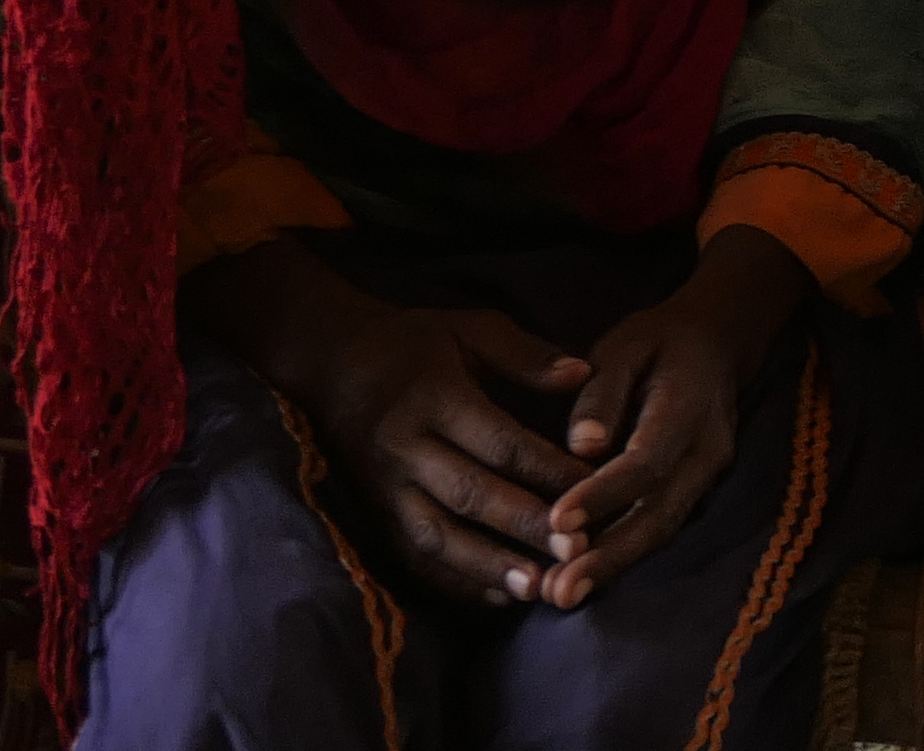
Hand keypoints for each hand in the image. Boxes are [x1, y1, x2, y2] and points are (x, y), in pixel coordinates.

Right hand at [274, 296, 593, 608]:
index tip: (595, 488)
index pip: (500, 442)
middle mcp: (407, 448)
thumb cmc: (410, 343)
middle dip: (525, 526)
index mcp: (436, 398)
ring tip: (538, 588)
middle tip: (576, 552)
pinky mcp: (373, 513)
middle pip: (471, 494)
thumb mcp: (467, 328)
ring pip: (437, 535)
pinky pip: (411, 556)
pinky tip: (497, 597)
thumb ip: (524, 354)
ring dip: (488, 565)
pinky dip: (453, 581)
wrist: (328, 362)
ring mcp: (385, 487)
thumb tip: (583, 374)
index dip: (548, 469)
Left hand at [541, 229, 808, 608]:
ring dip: (612, 567)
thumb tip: (580, 447)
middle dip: (608, 557)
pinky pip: (659, 527)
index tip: (557, 522)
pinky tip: (580, 577)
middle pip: (659, 514)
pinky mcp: (694, 491)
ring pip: (661, 530)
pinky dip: (621, 556)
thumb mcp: (624, 345)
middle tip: (558, 593)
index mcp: (689, 407)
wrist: (715, 343)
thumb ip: (601, 394)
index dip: (603, 495)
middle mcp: (707, 451)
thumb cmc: (658, 341)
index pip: (647, 460)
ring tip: (560, 597)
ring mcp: (707, 476)